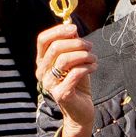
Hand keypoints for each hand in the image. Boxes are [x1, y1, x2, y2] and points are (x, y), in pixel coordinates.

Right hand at [36, 21, 96, 136]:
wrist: (81, 112)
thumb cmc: (77, 83)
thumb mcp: (74, 60)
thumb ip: (71, 44)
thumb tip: (71, 25)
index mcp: (42, 62)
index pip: (43, 40)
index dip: (58, 30)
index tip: (74, 28)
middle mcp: (42, 72)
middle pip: (55, 47)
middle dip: (76, 43)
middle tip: (90, 46)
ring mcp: (49, 84)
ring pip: (64, 59)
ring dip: (84, 55)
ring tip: (94, 58)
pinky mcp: (61, 94)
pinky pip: (75, 73)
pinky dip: (87, 66)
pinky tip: (94, 67)